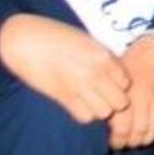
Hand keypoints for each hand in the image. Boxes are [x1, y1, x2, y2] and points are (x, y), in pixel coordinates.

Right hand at [0, 14, 130, 123]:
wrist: (27, 40)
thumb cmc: (58, 37)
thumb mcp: (88, 42)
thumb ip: (104, 59)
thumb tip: (115, 77)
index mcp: (104, 56)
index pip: (126, 83)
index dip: (119, 86)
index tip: (108, 82)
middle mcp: (96, 72)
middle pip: (120, 102)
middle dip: (113, 102)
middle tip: (101, 96)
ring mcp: (80, 86)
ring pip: (104, 113)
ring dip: (99, 109)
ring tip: (89, 100)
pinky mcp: (62, 96)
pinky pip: (84, 116)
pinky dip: (83, 114)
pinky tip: (77, 104)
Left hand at [109, 35, 153, 148]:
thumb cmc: (130, 60)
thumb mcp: (112, 74)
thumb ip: (106, 94)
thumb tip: (98, 115)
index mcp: (118, 90)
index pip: (117, 122)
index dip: (115, 137)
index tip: (111, 141)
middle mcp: (133, 95)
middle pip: (129, 129)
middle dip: (124, 141)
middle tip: (119, 144)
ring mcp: (148, 97)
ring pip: (143, 129)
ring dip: (138, 140)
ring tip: (132, 142)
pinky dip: (151, 134)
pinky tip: (145, 138)